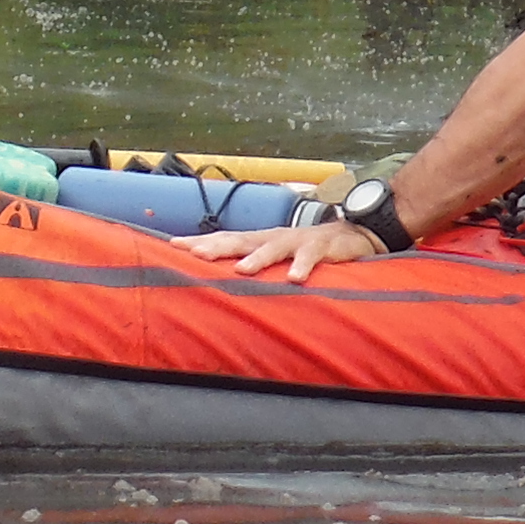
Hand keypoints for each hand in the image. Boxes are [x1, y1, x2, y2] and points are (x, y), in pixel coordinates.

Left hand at [170, 216, 392, 282]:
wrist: (352, 235)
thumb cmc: (306, 252)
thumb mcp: (277, 261)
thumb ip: (255, 272)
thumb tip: (222, 288)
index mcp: (258, 241)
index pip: (224, 238)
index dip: (200, 242)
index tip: (172, 246)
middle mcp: (272, 237)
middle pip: (240, 239)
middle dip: (217, 246)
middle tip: (194, 254)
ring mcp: (296, 241)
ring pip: (272, 247)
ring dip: (256, 258)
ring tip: (240, 270)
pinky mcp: (321, 247)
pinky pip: (310, 256)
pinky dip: (302, 267)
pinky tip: (294, 279)